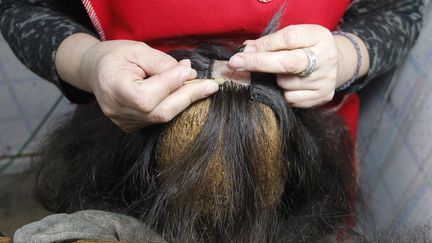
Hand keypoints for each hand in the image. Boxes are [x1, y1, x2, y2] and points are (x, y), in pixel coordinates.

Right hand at [77, 40, 218, 131]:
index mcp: (114, 89)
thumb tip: (189, 75)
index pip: (149, 95)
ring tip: (199, 85)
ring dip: (183, 101)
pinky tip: (182, 93)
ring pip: (162, 117)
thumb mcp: (138, 50)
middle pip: (160, 112)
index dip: (172, 83)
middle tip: (210, 86)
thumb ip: (163, 63)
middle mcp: (118, 111)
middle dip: (188, 97)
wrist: (95, 69)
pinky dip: (173, 106)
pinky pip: (158, 118)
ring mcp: (124, 122)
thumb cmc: (116, 56)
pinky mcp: (131, 126)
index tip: (191, 71)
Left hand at [229, 24, 341, 107]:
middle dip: (259, 63)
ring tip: (281, 74)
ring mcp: (325, 79)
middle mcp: (325, 58)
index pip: (287, 39)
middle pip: (288, 63)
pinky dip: (284, 93)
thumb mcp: (292, 38)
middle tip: (236, 64)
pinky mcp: (322, 96)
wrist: (333, 64)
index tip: (242, 52)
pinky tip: (289, 85)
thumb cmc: (305, 48)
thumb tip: (246, 50)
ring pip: (285, 84)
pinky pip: (291, 99)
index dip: (264, 46)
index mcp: (317, 36)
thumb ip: (270, 42)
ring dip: (275, 80)